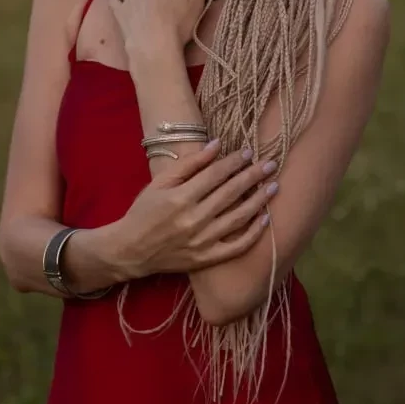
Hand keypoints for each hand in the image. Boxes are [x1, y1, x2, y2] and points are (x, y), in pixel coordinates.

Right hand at [110, 142, 278, 276]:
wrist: (130, 250)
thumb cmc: (144, 211)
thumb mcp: (160, 182)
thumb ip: (190, 163)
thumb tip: (217, 144)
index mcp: (179, 198)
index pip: (214, 175)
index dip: (234, 162)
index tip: (249, 151)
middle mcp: (192, 220)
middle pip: (230, 194)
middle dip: (253, 176)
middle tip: (271, 163)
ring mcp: (201, 242)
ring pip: (238, 218)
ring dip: (259, 201)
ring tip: (274, 186)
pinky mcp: (205, 259)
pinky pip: (235, 247)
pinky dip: (253, 234)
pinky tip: (265, 219)